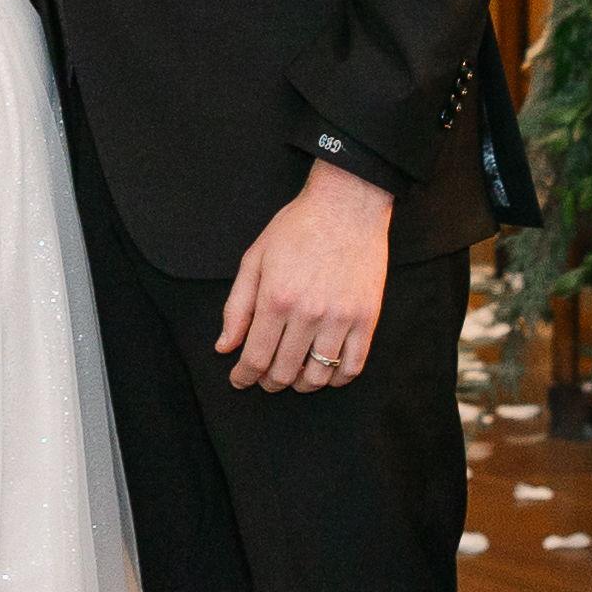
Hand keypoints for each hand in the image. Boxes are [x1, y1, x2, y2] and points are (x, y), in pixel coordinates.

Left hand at [223, 161, 394, 392]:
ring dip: (301, 385)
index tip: (240, 379)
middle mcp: (308, 313)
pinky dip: (336, 379)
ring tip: (293, 376)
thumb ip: (237, 307)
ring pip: (318, 376)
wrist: (347, 206)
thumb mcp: (255, 259)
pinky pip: (353, 366)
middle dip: (268, 382)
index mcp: (276, 299)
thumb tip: (225, 347)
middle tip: (264, 378)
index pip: (255, 358)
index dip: (244, 376)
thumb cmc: (297, 228)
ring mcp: (340, 318)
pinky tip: (325, 371)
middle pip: (284, 372)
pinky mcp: (366, 318)